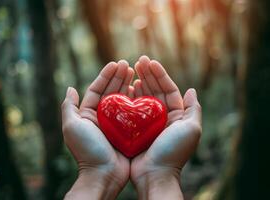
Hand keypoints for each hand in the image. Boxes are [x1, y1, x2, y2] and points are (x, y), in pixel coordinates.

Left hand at [62, 61, 134, 198]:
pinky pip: (132, 112)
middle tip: (127, 64)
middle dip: (118, 77)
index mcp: (88, 114)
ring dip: (127, 85)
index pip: (97, 90)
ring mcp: (116, 124)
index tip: (115, 64)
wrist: (104, 174)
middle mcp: (102, 117)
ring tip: (135, 72)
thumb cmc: (87, 150)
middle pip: (110, 92)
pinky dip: (136, 100)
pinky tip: (141, 90)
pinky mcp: (128, 131)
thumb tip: (70, 88)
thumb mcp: (73, 126)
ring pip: (122, 100)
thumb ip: (69, 107)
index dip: (105, 75)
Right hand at [131, 56, 201, 199]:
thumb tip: (191, 90)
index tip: (150, 62)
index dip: (160, 74)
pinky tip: (125, 88)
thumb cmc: (172, 152)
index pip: (168, 89)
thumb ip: (193, 109)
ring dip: (138, 82)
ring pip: (143, 97)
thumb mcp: (190, 129)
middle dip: (148, 74)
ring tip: (131, 69)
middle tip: (139, 60)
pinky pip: (132, 109)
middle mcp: (162, 117)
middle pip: (155, 91)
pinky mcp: (135, 128)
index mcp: (176, 115)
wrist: (154, 174)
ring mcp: (148, 122)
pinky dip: (129, 97)